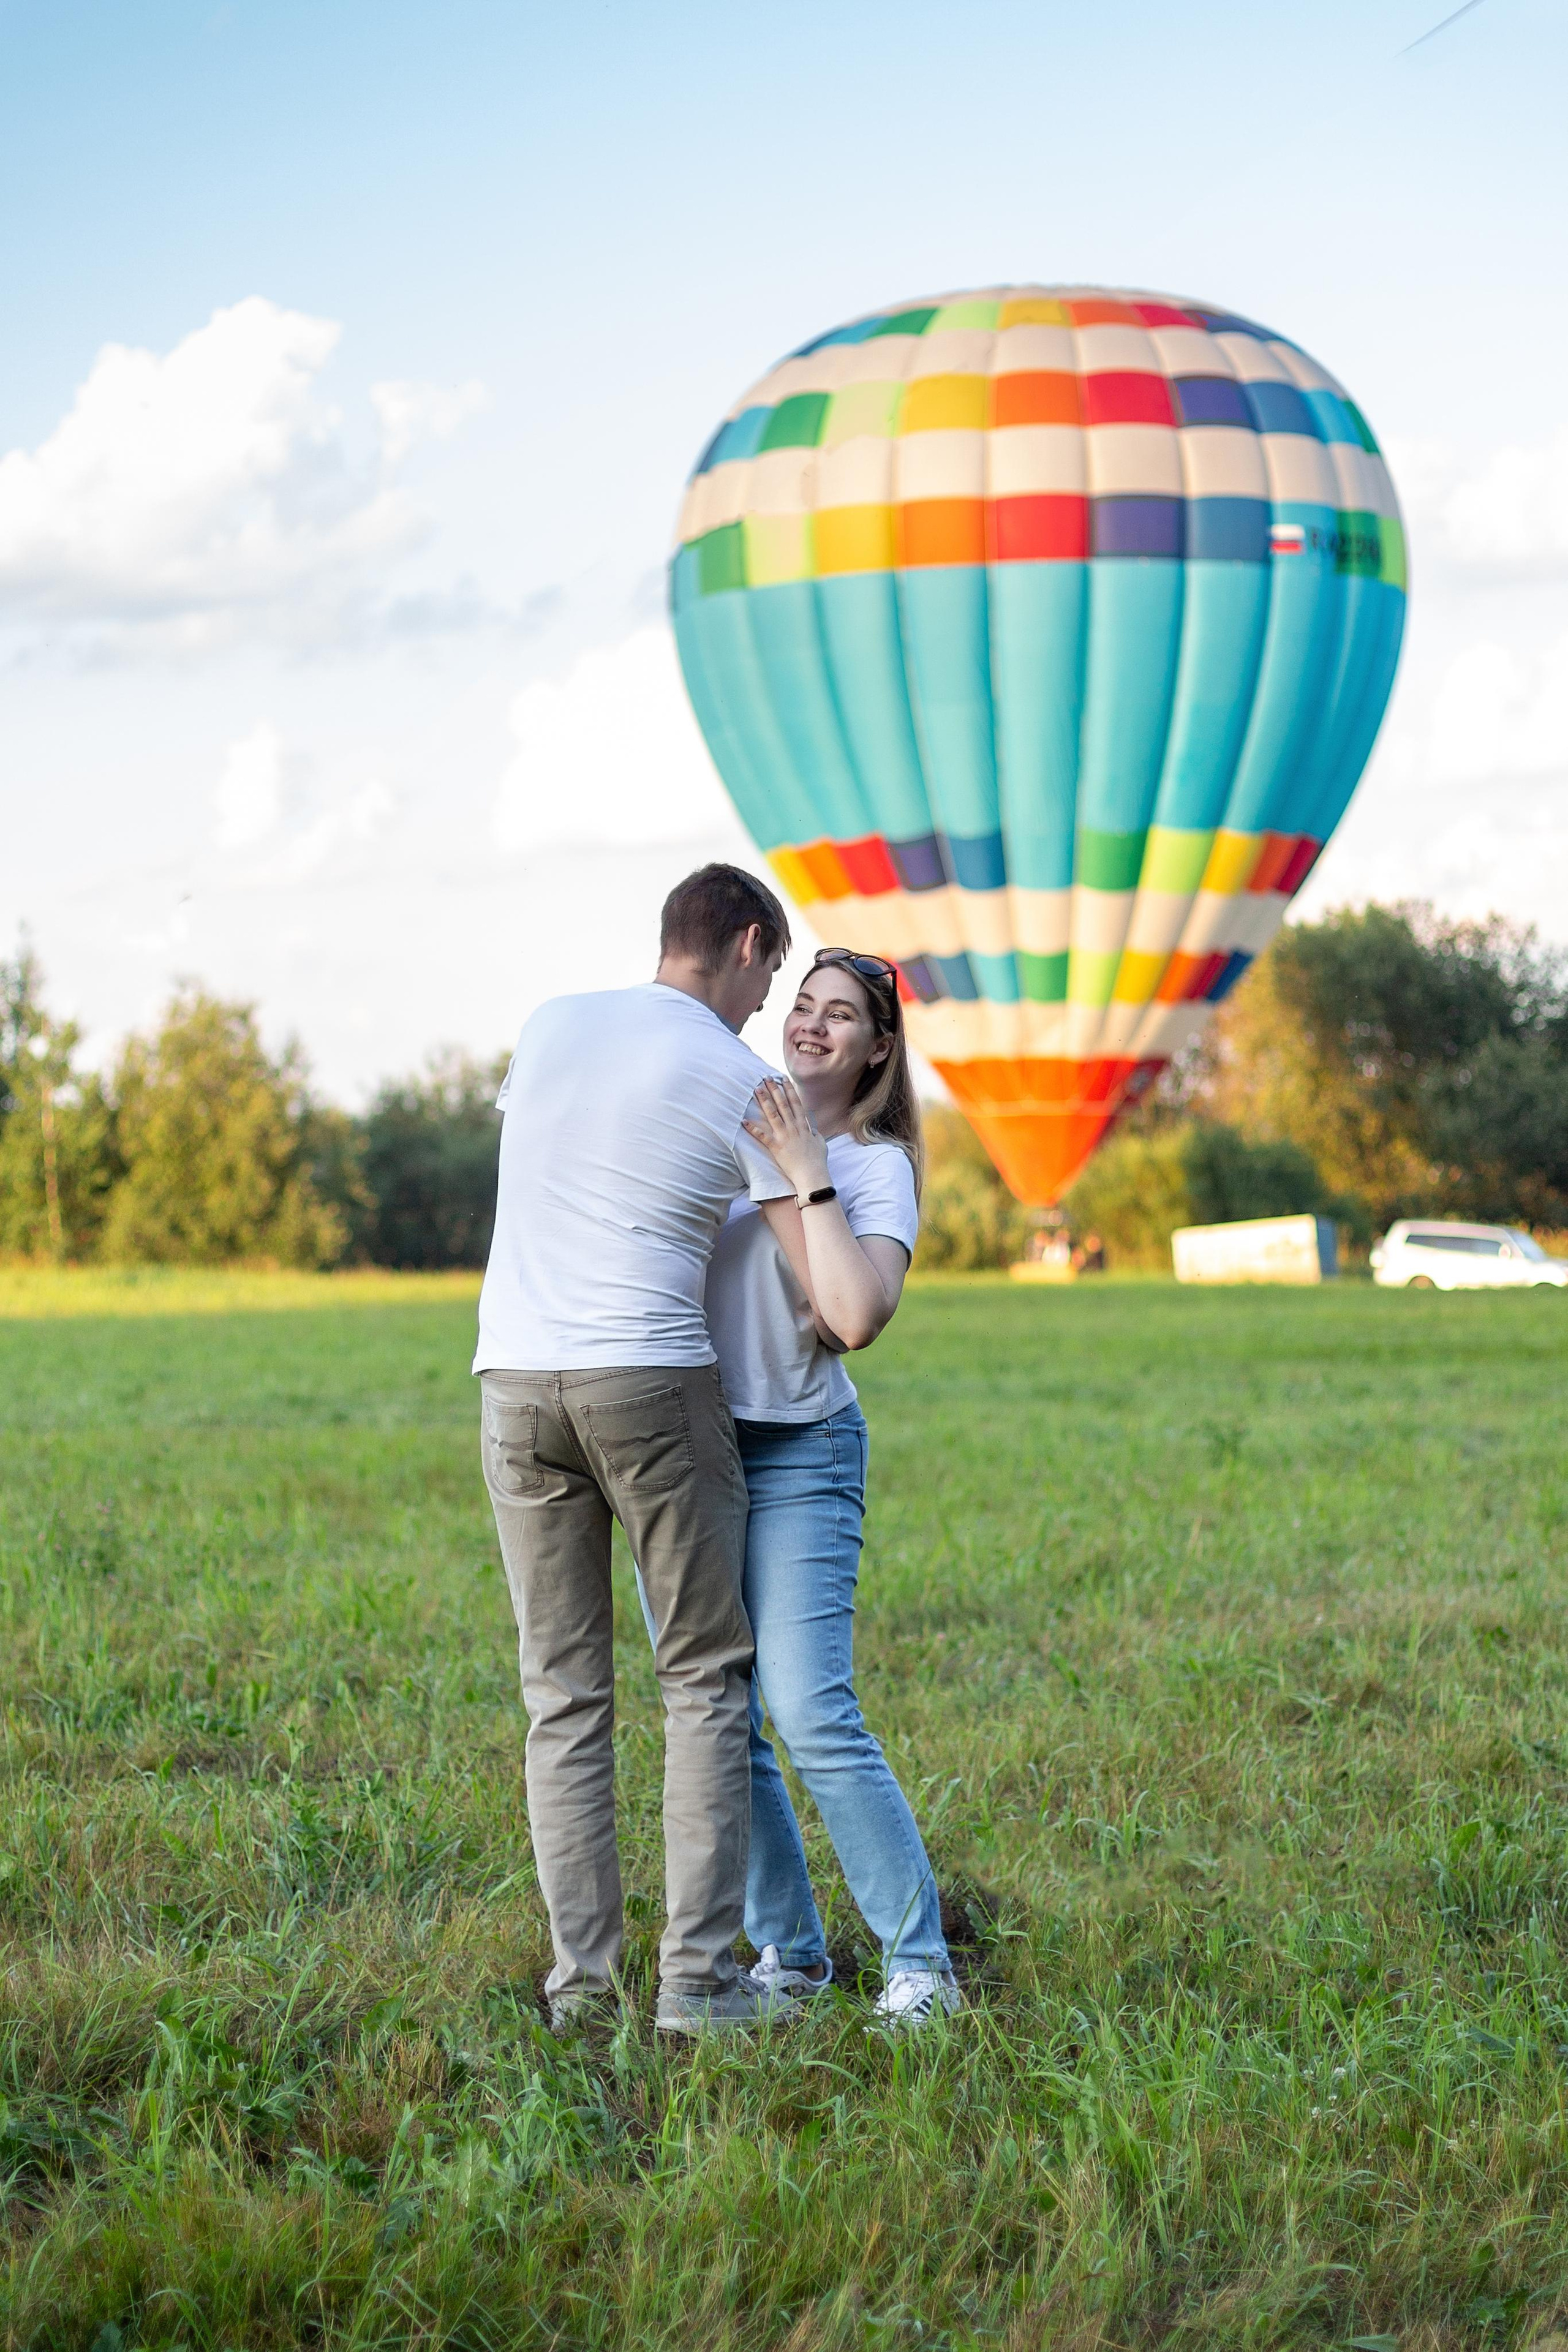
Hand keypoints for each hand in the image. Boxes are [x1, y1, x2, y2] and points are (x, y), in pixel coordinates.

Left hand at [743, 1077, 830, 1195]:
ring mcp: (784, 1137)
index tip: (783, 1079)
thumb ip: (815, 1133)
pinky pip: (762, 1136)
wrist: (812, 1175)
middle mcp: (794, 1128)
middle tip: (766, 1078)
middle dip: (774, 1089)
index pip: (796, 1103)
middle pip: (782, 1104)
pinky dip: (752, 1128)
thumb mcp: (820, 1143)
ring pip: (773, 1115)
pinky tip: (744, 1120)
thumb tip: (812, 1128)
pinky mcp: (776, 1147)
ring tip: (756, 1090)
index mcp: (804, 1126)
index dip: (789, 1090)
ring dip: (764, 1101)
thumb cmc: (817, 1161)